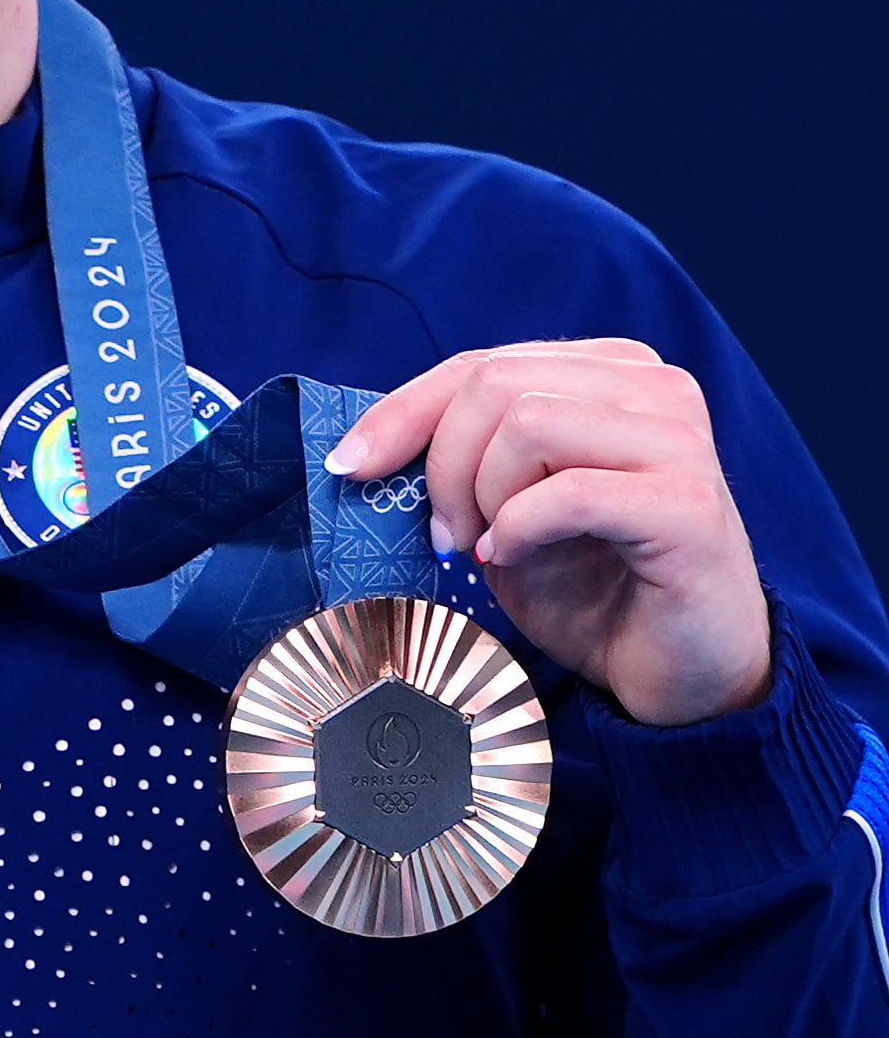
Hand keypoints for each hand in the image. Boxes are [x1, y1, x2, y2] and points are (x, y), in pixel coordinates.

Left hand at [327, 340, 770, 727]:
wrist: (681, 673)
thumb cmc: (595, 589)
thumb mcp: (504, 510)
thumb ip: (461, 459)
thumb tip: (370, 444)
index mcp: (612, 375)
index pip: (481, 364)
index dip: (401, 412)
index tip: (350, 466)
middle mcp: (656, 390)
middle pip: (494, 381)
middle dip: (442, 463)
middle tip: (449, 534)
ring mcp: (680, 441)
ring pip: (528, 424)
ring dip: (483, 495)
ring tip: (492, 547)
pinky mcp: (688, 504)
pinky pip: (567, 492)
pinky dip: (519, 529)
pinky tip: (516, 558)